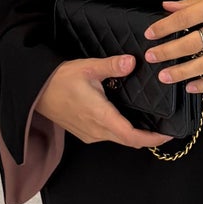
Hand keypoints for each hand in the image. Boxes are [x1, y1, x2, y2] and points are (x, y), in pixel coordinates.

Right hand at [33, 55, 175, 149]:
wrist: (35, 92)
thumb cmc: (59, 80)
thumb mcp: (87, 68)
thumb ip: (112, 66)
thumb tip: (132, 62)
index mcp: (100, 116)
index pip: (132, 136)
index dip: (152, 139)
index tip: (167, 134)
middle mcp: (96, 130)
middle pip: (129, 141)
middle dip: (149, 138)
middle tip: (166, 128)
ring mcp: (90, 134)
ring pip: (119, 140)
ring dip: (135, 136)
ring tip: (152, 123)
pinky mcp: (85, 133)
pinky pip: (109, 137)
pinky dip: (123, 132)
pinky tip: (129, 119)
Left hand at [139, 0, 202, 94]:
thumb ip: (194, 2)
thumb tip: (167, 6)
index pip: (184, 18)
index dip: (163, 27)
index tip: (149, 35)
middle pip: (191, 43)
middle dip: (167, 52)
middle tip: (151, 58)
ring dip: (182, 72)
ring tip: (165, 76)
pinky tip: (192, 87)